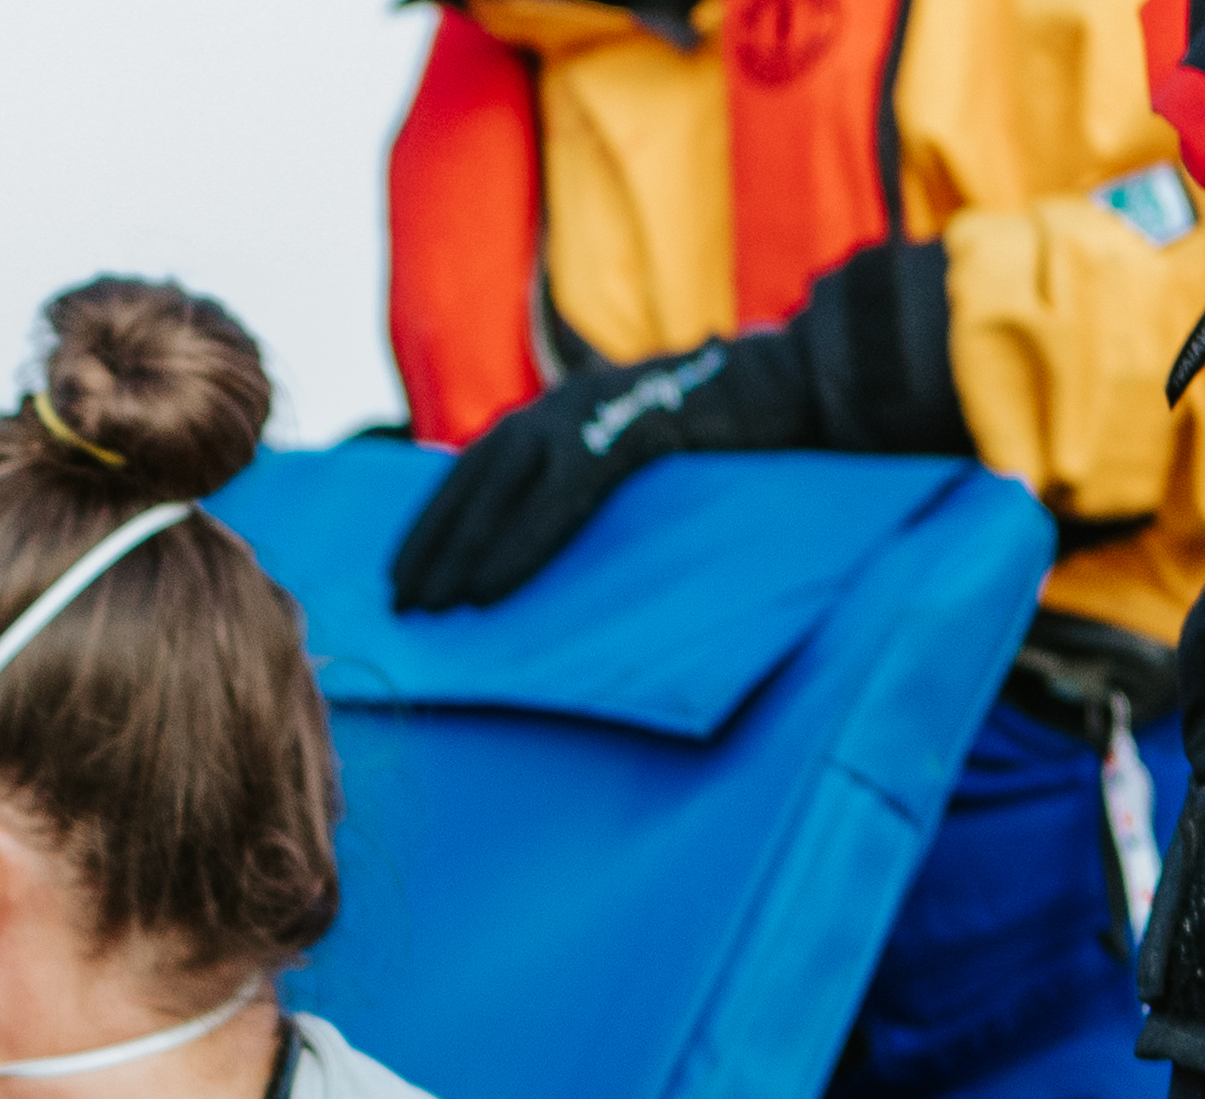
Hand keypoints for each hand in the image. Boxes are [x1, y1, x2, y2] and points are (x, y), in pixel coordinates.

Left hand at [384, 242, 956, 615]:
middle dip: (433, 541)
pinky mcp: (633, 433)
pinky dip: (519, 547)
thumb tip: (549, 536)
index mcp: (567, 407)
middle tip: (399, 602)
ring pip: (505, 488)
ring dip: (461, 551)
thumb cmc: (732, 434)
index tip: (402, 569)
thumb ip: (594, 481)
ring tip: (432, 607)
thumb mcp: (645, 454)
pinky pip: (559, 501)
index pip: (480, 465)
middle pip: (477, 477)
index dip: (436, 516)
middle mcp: (569, 402)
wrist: (805, 386)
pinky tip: (487, 592)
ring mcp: (598, 412)